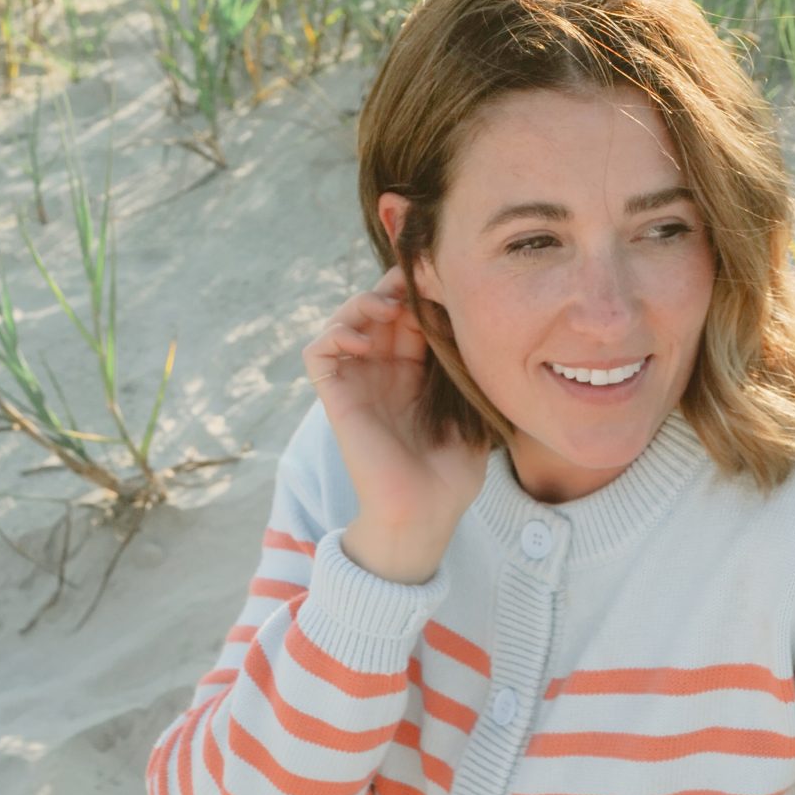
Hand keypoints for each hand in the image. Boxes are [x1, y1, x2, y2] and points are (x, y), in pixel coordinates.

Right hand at [303, 266, 487, 580]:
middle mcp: (382, 374)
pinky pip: (319, 352)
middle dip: (394, 289)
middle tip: (413, 283)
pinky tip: (364, 338)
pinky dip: (335, 333)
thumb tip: (475, 322)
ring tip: (386, 307)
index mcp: (414, 375)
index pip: (409, 317)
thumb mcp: (472, 409)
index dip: (420, 294)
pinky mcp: (336, 399)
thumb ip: (466, 368)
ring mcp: (357, 384)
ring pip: (344, 322)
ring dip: (361, 303)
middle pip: (378, 311)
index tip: (442, 281)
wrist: (425, 512)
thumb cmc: (452, 472)